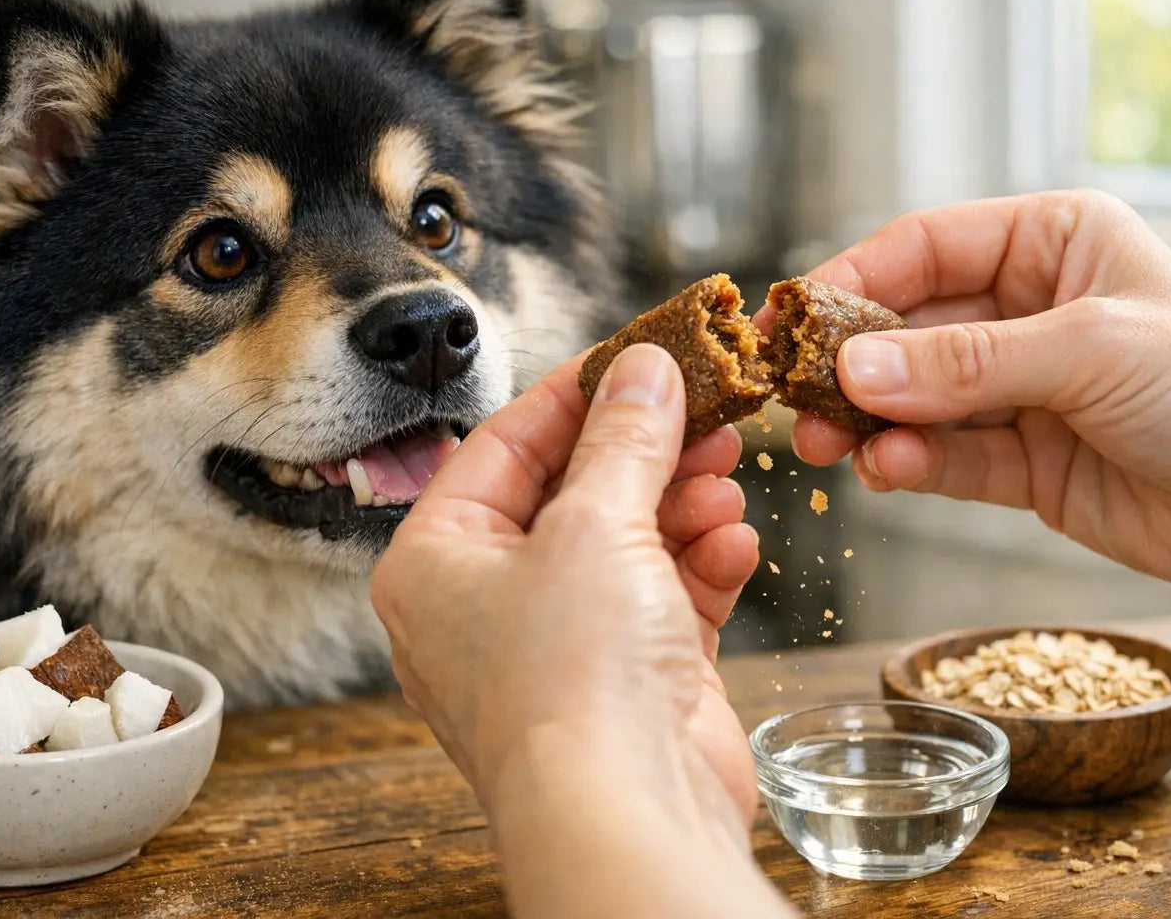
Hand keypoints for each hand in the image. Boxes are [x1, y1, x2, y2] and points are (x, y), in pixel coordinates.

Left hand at [371, 344, 786, 917]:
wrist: (626, 816)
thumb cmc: (571, 678)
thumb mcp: (594, 526)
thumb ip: (625, 439)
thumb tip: (646, 367)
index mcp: (435, 561)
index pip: (501, 447)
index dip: (572, 394)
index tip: (635, 355)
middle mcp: (485, 604)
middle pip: (570, 493)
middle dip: (643, 450)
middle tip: (703, 407)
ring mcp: (557, 646)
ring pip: (624, 543)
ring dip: (680, 504)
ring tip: (727, 471)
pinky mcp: (626, 681)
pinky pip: (663, 598)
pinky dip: (700, 566)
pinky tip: (736, 541)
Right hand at [769, 189, 1170, 592]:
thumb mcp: (1090, 350)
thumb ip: (965, 362)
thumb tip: (855, 371)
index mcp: (1053, 244)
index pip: (925, 248)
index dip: (854, 280)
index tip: (794, 320)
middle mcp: (1031, 311)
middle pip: (908, 328)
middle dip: (850, 364)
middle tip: (797, 397)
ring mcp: (1027, 390)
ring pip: (917, 399)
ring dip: (869, 422)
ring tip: (828, 445)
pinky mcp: (1030, 463)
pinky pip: (949, 457)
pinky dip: (913, 465)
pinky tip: (889, 471)